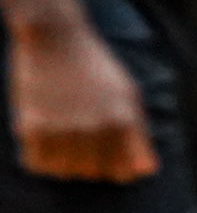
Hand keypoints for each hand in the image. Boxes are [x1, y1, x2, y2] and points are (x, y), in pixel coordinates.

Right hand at [7, 20, 157, 181]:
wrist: (55, 38)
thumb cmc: (95, 68)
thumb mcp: (129, 96)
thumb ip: (139, 136)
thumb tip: (146, 172)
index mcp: (124, 122)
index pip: (126, 173)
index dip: (118, 169)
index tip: (109, 157)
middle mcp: (97, 129)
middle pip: (96, 174)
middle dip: (90, 164)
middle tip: (80, 142)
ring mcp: (65, 129)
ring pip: (66, 172)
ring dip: (64, 162)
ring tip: (61, 140)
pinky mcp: (34, 126)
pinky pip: (37, 164)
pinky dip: (39, 157)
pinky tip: (42, 139)